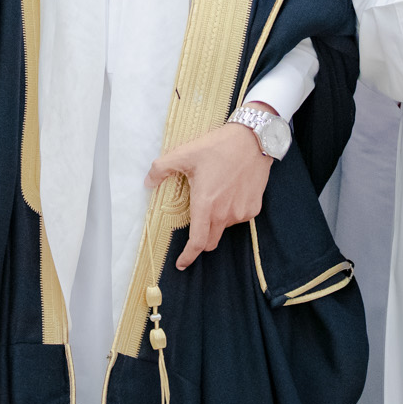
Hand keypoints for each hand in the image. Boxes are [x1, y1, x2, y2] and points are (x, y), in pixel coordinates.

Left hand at [146, 113, 272, 271]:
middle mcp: (224, 214)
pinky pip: (238, 218)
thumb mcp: (184, 153)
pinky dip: (231, 212)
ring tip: (215, 194)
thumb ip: (161, 169)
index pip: (196, 242)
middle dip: (200, 240)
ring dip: (216, 220)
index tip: (181, 263)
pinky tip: (230, 191)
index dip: (187, 256)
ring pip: (224, 227)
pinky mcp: (254, 208)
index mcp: (205, 204)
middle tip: (195, 221)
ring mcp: (241, 213)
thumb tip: (148, 182)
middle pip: (210, 241)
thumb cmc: (218, 147)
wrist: (253, 140)